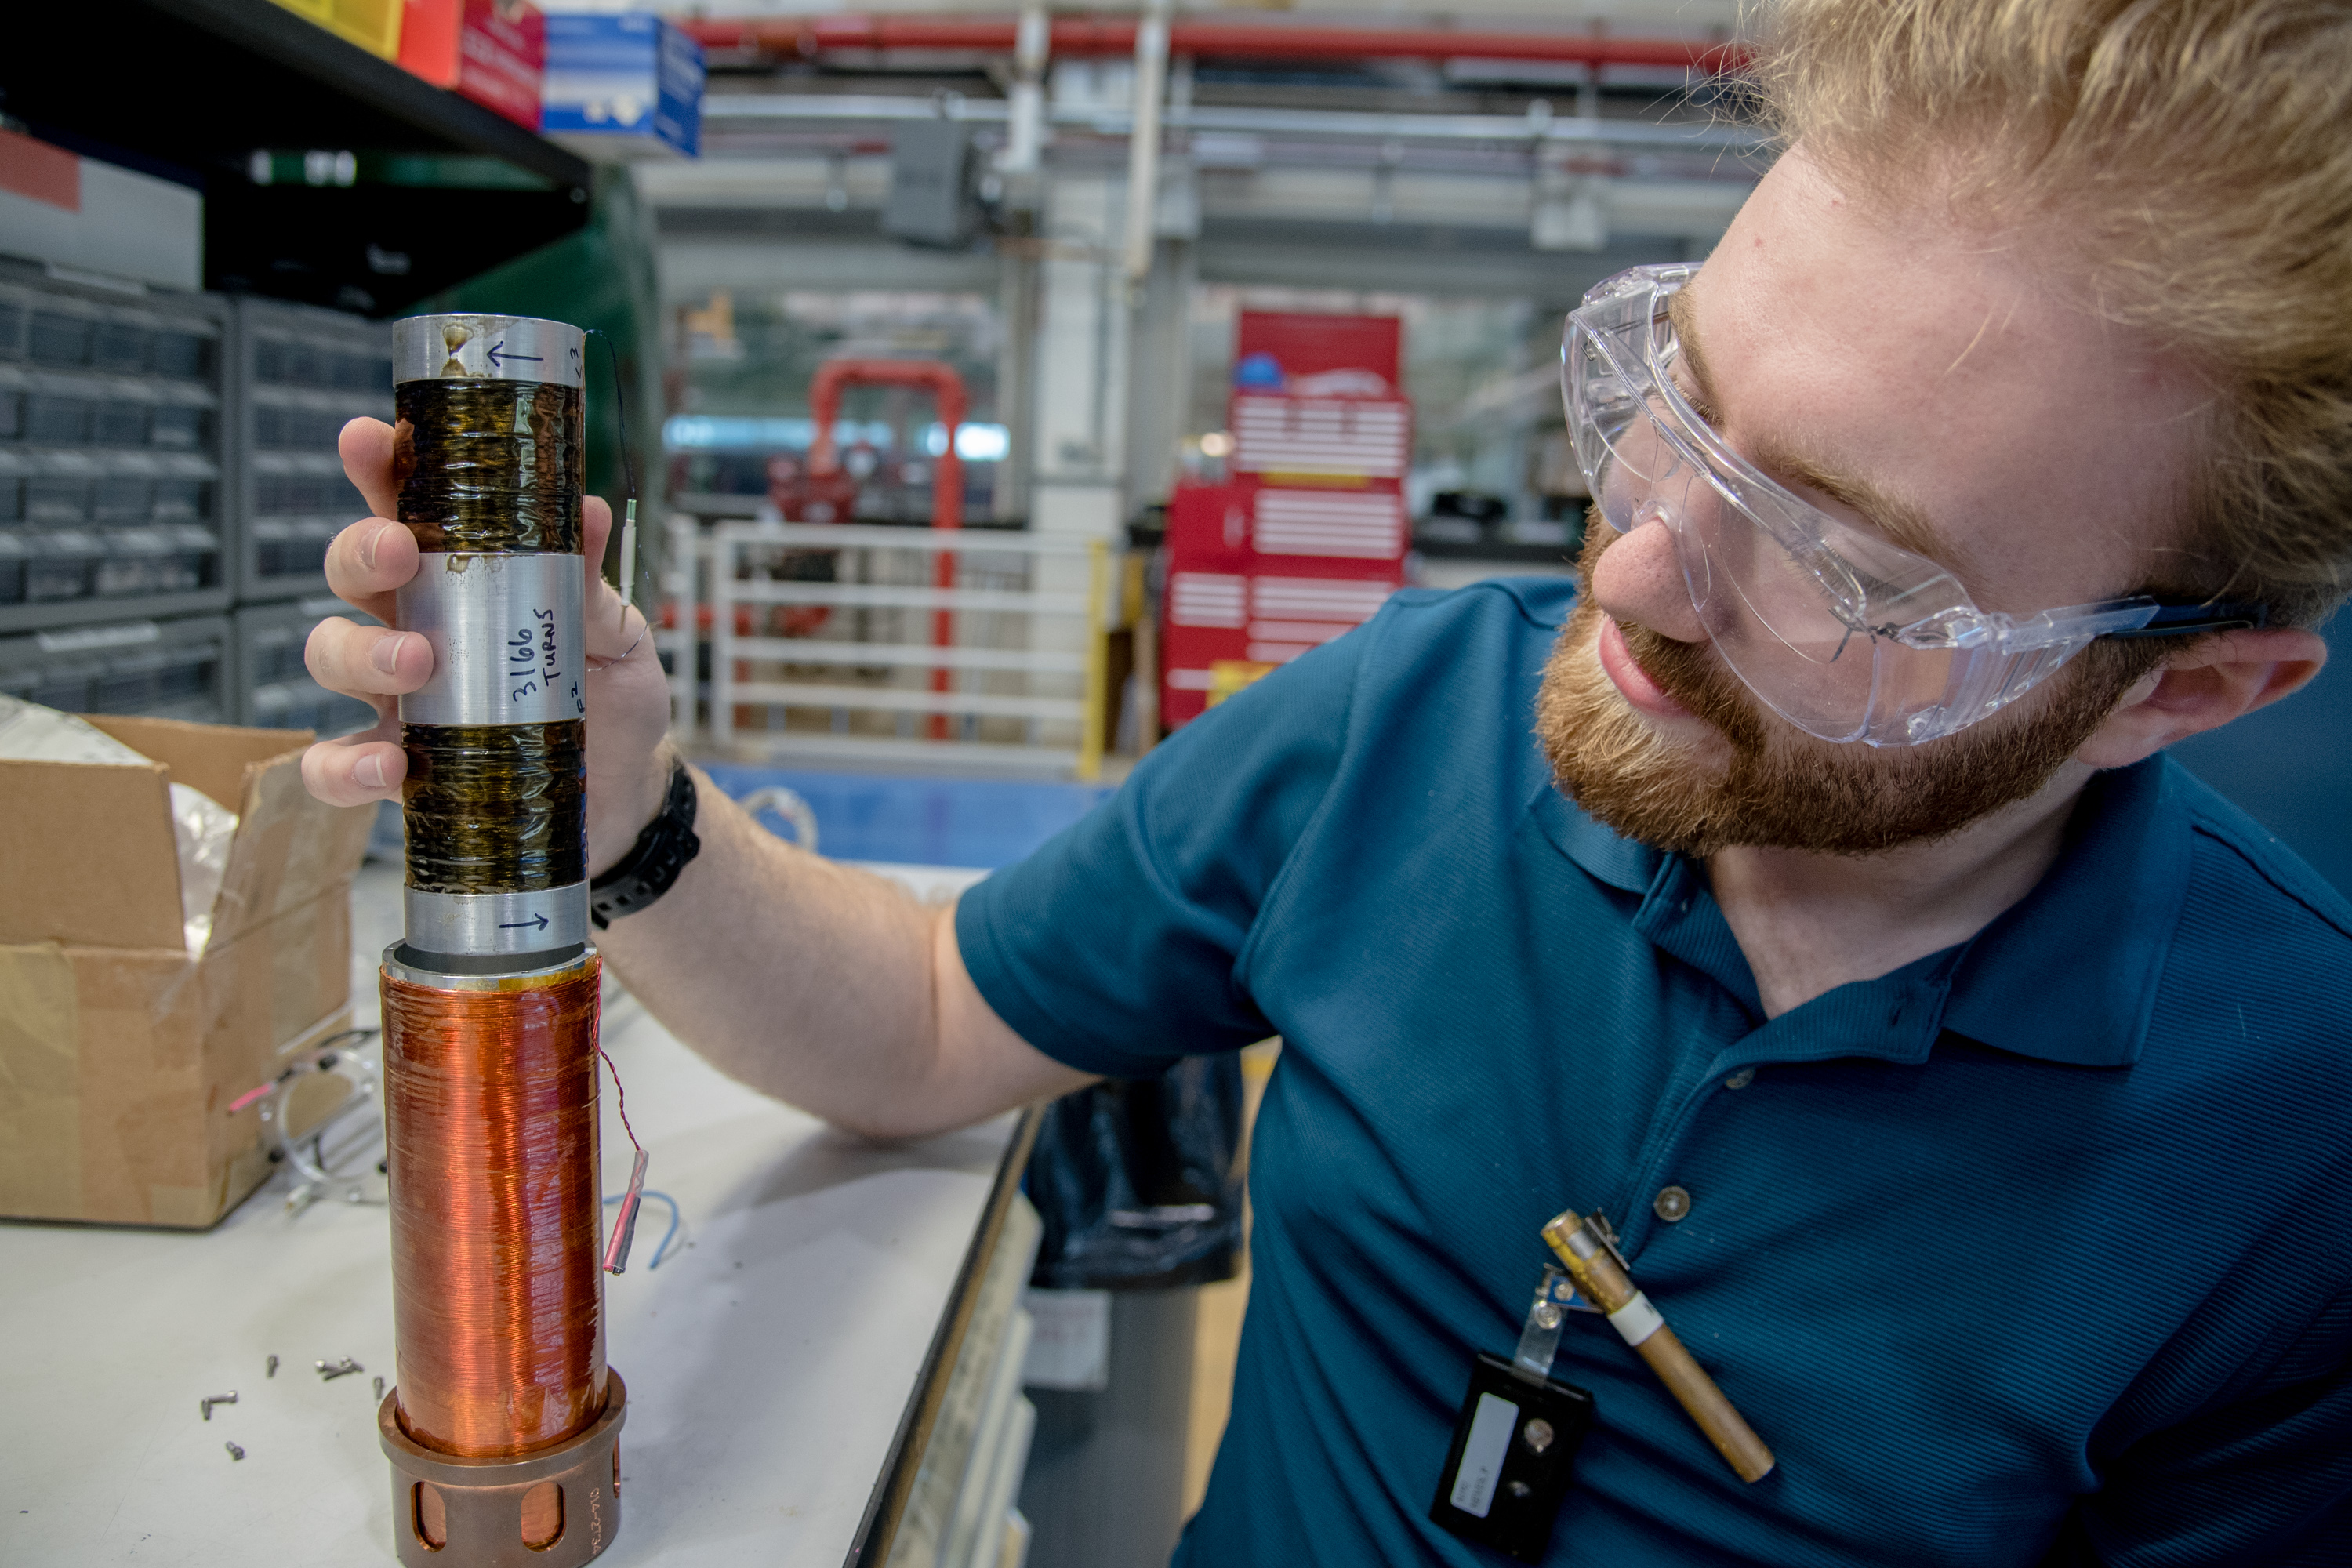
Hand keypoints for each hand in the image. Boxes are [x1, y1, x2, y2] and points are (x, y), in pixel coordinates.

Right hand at [298, 417, 675, 873]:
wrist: (627, 792)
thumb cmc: (610, 697)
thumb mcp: (615, 635)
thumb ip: (591, 584)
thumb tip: (585, 511)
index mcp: (461, 577)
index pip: (405, 508)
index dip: (378, 469)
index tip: (369, 438)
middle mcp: (414, 624)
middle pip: (350, 570)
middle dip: (360, 551)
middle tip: (400, 551)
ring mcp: (397, 697)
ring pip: (331, 653)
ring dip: (360, 651)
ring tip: (417, 662)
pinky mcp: (396, 769)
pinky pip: (333, 766)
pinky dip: (344, 766)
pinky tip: (387, 765)